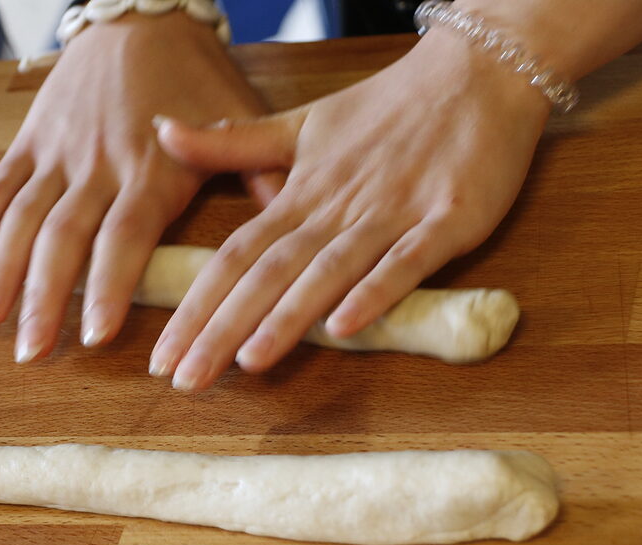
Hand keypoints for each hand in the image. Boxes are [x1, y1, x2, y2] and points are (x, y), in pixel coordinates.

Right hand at [0, 12, 281, 362]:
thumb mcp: (240, 118)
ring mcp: (60, 152)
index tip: (98, 334)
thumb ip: (261, 174)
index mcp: (153, 168)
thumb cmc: (198, 74)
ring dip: (2, 273)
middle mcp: (99, 164)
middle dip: (45, 298)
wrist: (141, 12)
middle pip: (64, 238)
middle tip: (32, 352)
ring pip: (22, 217)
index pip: (126, 236)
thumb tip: (300, 229)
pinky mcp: (31, 140)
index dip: (109, 284)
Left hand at [148, 29, 551, 390]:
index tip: (163, 355)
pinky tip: (347, 326)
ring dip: (288, 316)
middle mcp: (337, 206)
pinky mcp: (447, 218)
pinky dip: (377, 291)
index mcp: (301, 192)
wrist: (479, 70)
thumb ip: (235, 142)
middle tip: (185, 379)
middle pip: (269, 272)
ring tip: (249, 362)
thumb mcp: (303, 122)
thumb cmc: (390, 105)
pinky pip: (408, 260)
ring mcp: (393, 212)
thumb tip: (163, 131)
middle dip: (223, 327)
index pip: (236, 255)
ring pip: (328, 270)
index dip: (197, 305)